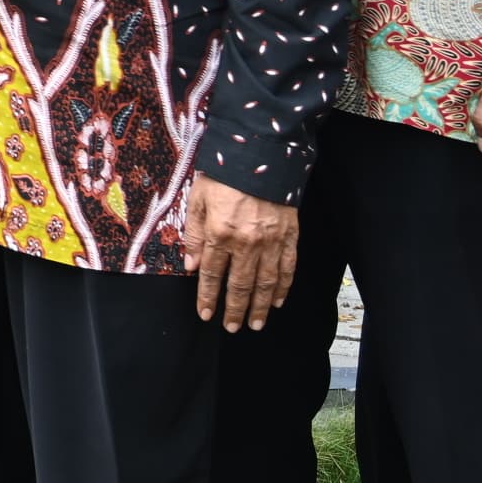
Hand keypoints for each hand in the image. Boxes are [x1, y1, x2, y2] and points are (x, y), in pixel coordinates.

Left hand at [183, 178, 299, 331]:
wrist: (261, 154)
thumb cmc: (224, 175)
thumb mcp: (198, 200)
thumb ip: (195, 235)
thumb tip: (192, 267)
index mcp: (220, 234)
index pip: (213, 275)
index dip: (209, 298)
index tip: (206, 315)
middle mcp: (247, 243)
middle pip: (241, 285)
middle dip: (236, 310)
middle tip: (232, 328)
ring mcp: (271, 241)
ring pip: (266, 283)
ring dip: (261, 307)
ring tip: (256, 324)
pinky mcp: (290, 236)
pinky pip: (288, 268)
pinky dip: (283, 288)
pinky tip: (278, 300)